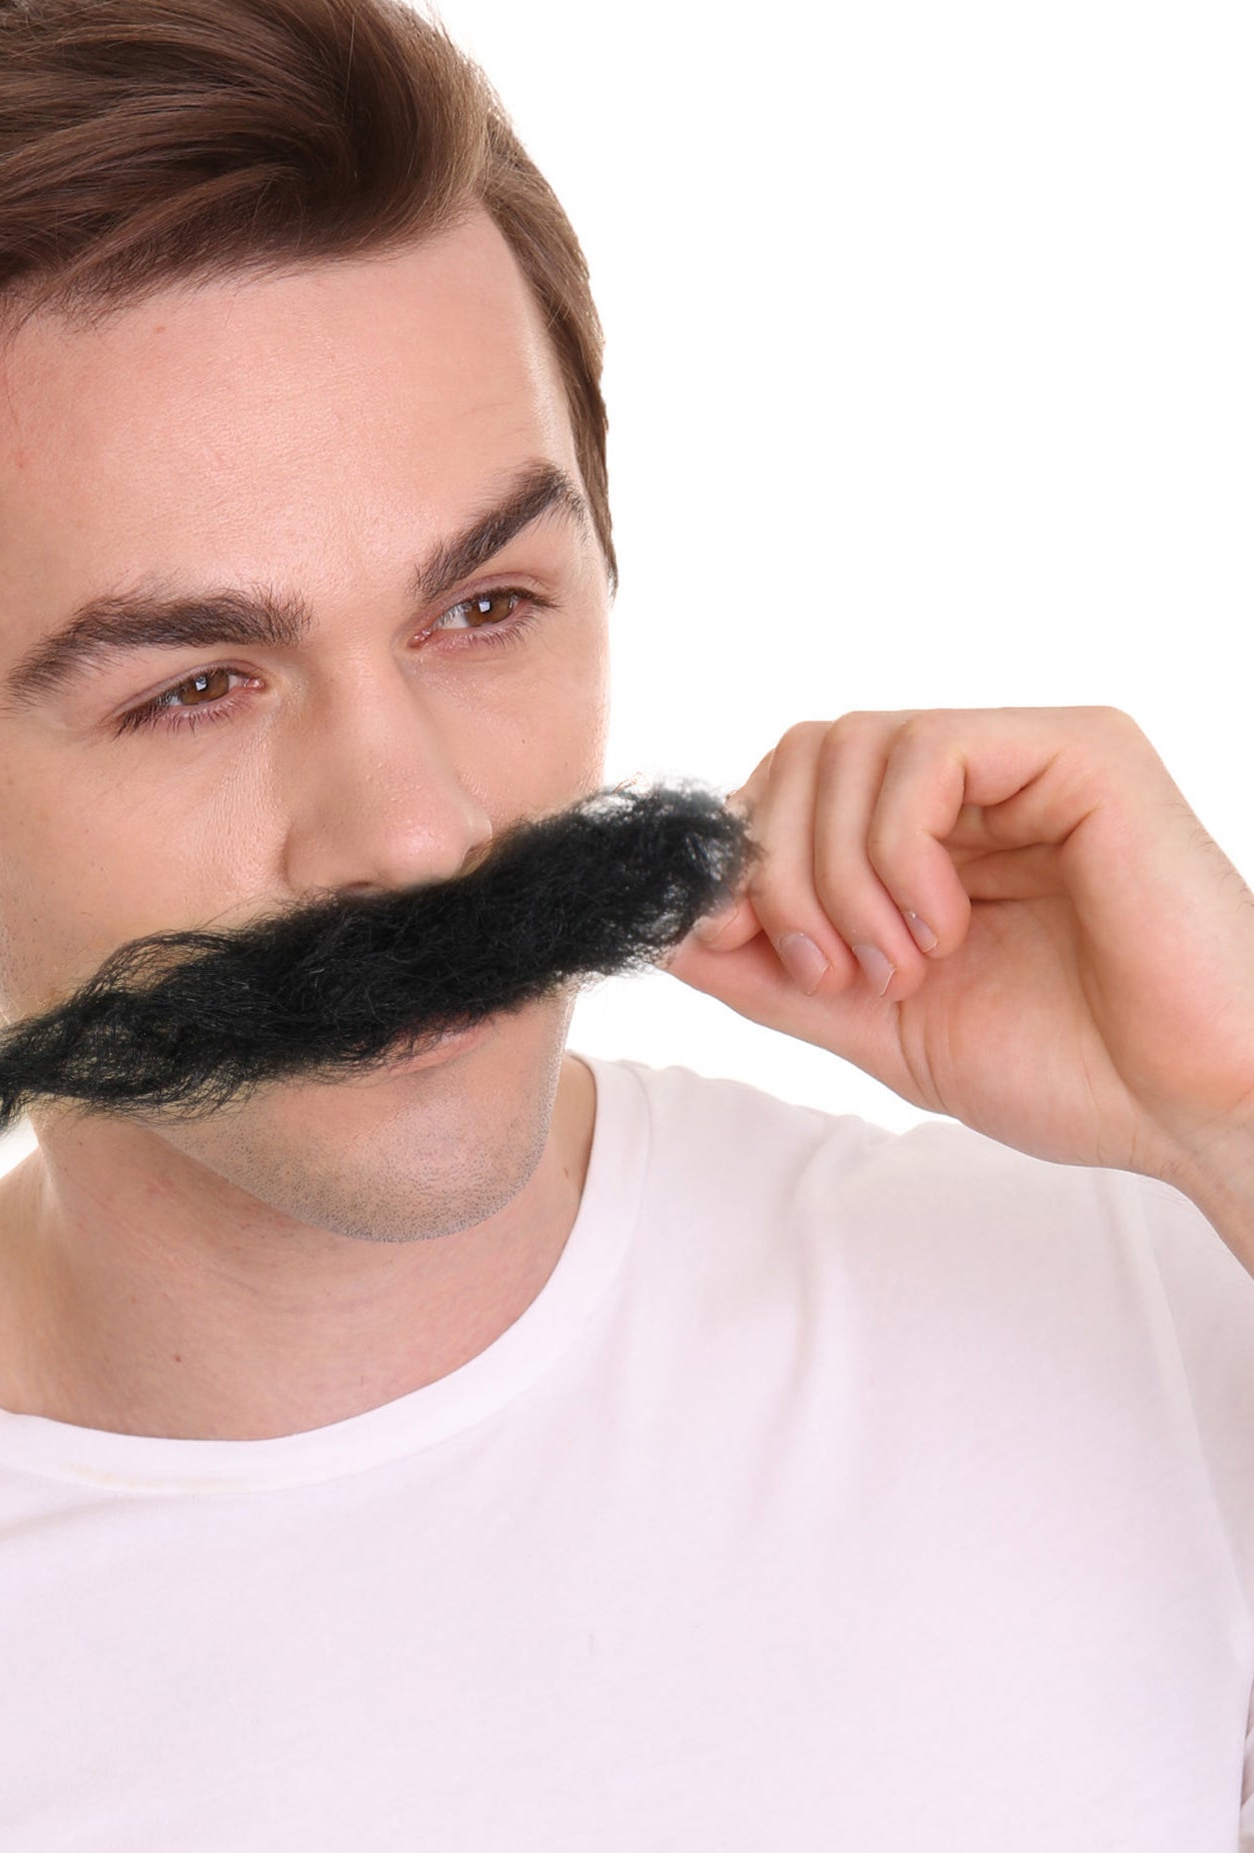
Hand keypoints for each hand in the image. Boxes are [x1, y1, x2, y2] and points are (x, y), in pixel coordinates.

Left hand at [659, 706, 1253, 1184]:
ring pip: (848, 745)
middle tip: (827, 969)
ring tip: (896, 963)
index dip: (734, 858)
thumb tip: (665, 931)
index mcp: (928, 836)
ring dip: (836, 872)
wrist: (1188, 1107)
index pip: (787, 788)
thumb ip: (773, 971)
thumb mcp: (877, 1021)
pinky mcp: (1081, 750)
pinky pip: (926, 752)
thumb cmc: (1067, 1067)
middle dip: (774, 867)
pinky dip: (898, 851)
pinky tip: (943, 928)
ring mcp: (1027, 756)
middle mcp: (974, 781)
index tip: (725, 944)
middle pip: (802, 752)